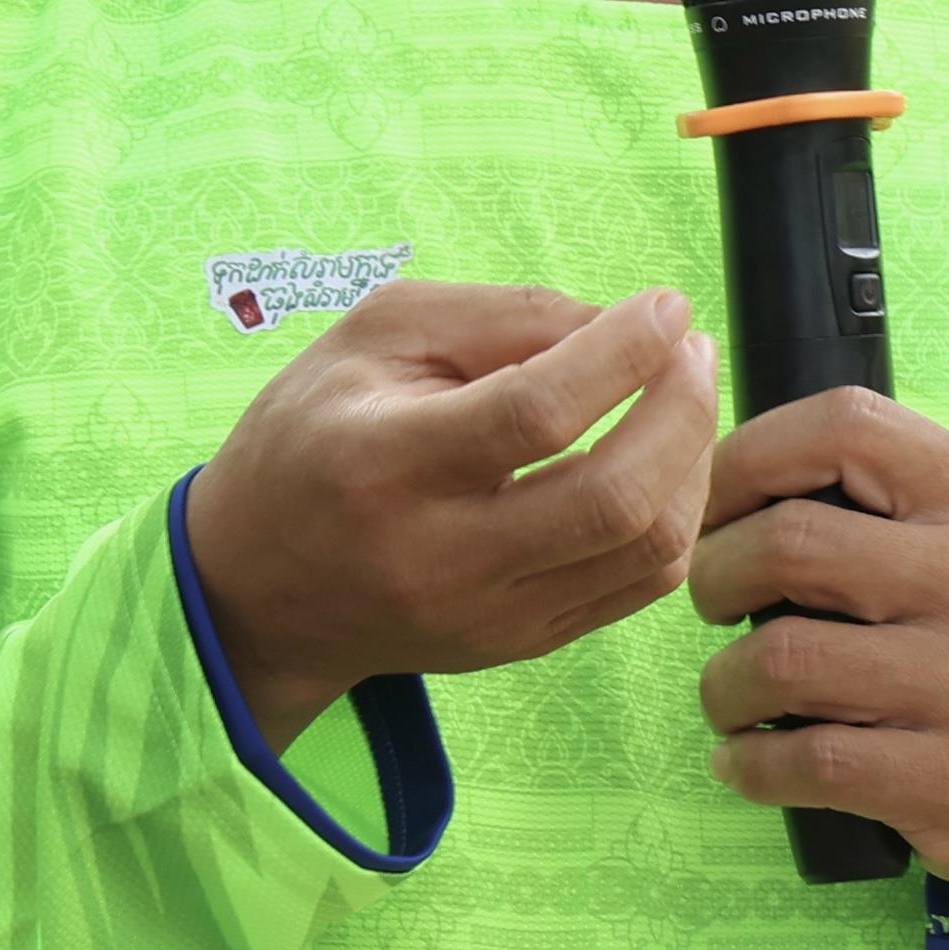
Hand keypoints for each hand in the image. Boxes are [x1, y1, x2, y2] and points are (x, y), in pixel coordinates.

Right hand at [184, 285, 715, 752]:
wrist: (255, 588)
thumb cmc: (315, 435)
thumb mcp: (374, 336)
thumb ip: (500, 316)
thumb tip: (622, 325)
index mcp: (382, 464)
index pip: (533, 413)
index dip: (621, 354)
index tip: (664, 306)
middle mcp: (438, 557)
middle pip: (612, 498)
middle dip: (682, 410)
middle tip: (692, 348)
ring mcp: (487, 616)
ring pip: (646, 551)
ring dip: (693, 461)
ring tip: (683, 394)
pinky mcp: (521, 644)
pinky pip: (640, 586)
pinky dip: (675, 513)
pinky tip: (664, 459)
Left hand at [689, 390, 948, 904]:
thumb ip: (873, 492)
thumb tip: (714, 476)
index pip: (842, 427)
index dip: (744, 460)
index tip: (713, 510)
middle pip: (787, 544)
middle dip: (715, 576)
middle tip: (716, 606)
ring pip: (780, 659)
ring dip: (724, 685)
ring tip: (733, 696)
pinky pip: (806, 761)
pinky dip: (749, 763)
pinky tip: (748, 759)